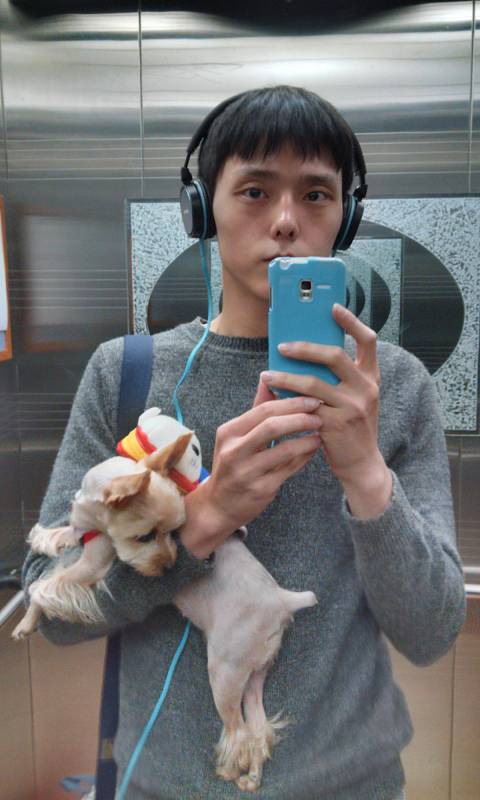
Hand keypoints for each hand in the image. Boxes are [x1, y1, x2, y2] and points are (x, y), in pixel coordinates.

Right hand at [180, 393, 322, 557]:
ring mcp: (247, 472)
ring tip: (320, 432)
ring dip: (306, 439)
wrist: (219, 505)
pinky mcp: (260, 490)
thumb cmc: (233, 464)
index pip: (263, 410)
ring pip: (284, 450)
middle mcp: (234, 451)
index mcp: (228, 432)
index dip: (290, 402)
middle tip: (319, 413)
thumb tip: (268, 378)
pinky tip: (313, 448)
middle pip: (272, 427)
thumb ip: (256, 409)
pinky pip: (289, 469)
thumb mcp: (236, 436)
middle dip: (300, 417)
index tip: (311, 397)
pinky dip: (304, 457)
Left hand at [260, 304, 387, 492]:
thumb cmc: (353, 427)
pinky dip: (287, 399)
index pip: (368, 341)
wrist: (362, 464)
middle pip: (335, 356)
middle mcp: (365, 389)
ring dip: (286, 377)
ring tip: (267, 374)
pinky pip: (305, 406)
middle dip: (305, 348)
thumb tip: (307, 354)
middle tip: (283, 346)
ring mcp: (351, 407)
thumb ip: (341, 378)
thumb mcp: (356, 398)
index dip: (352, 321)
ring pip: (313, 383)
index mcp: (371, 377)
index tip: (333, 308)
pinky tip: (274, 395)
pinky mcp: (334, 425)